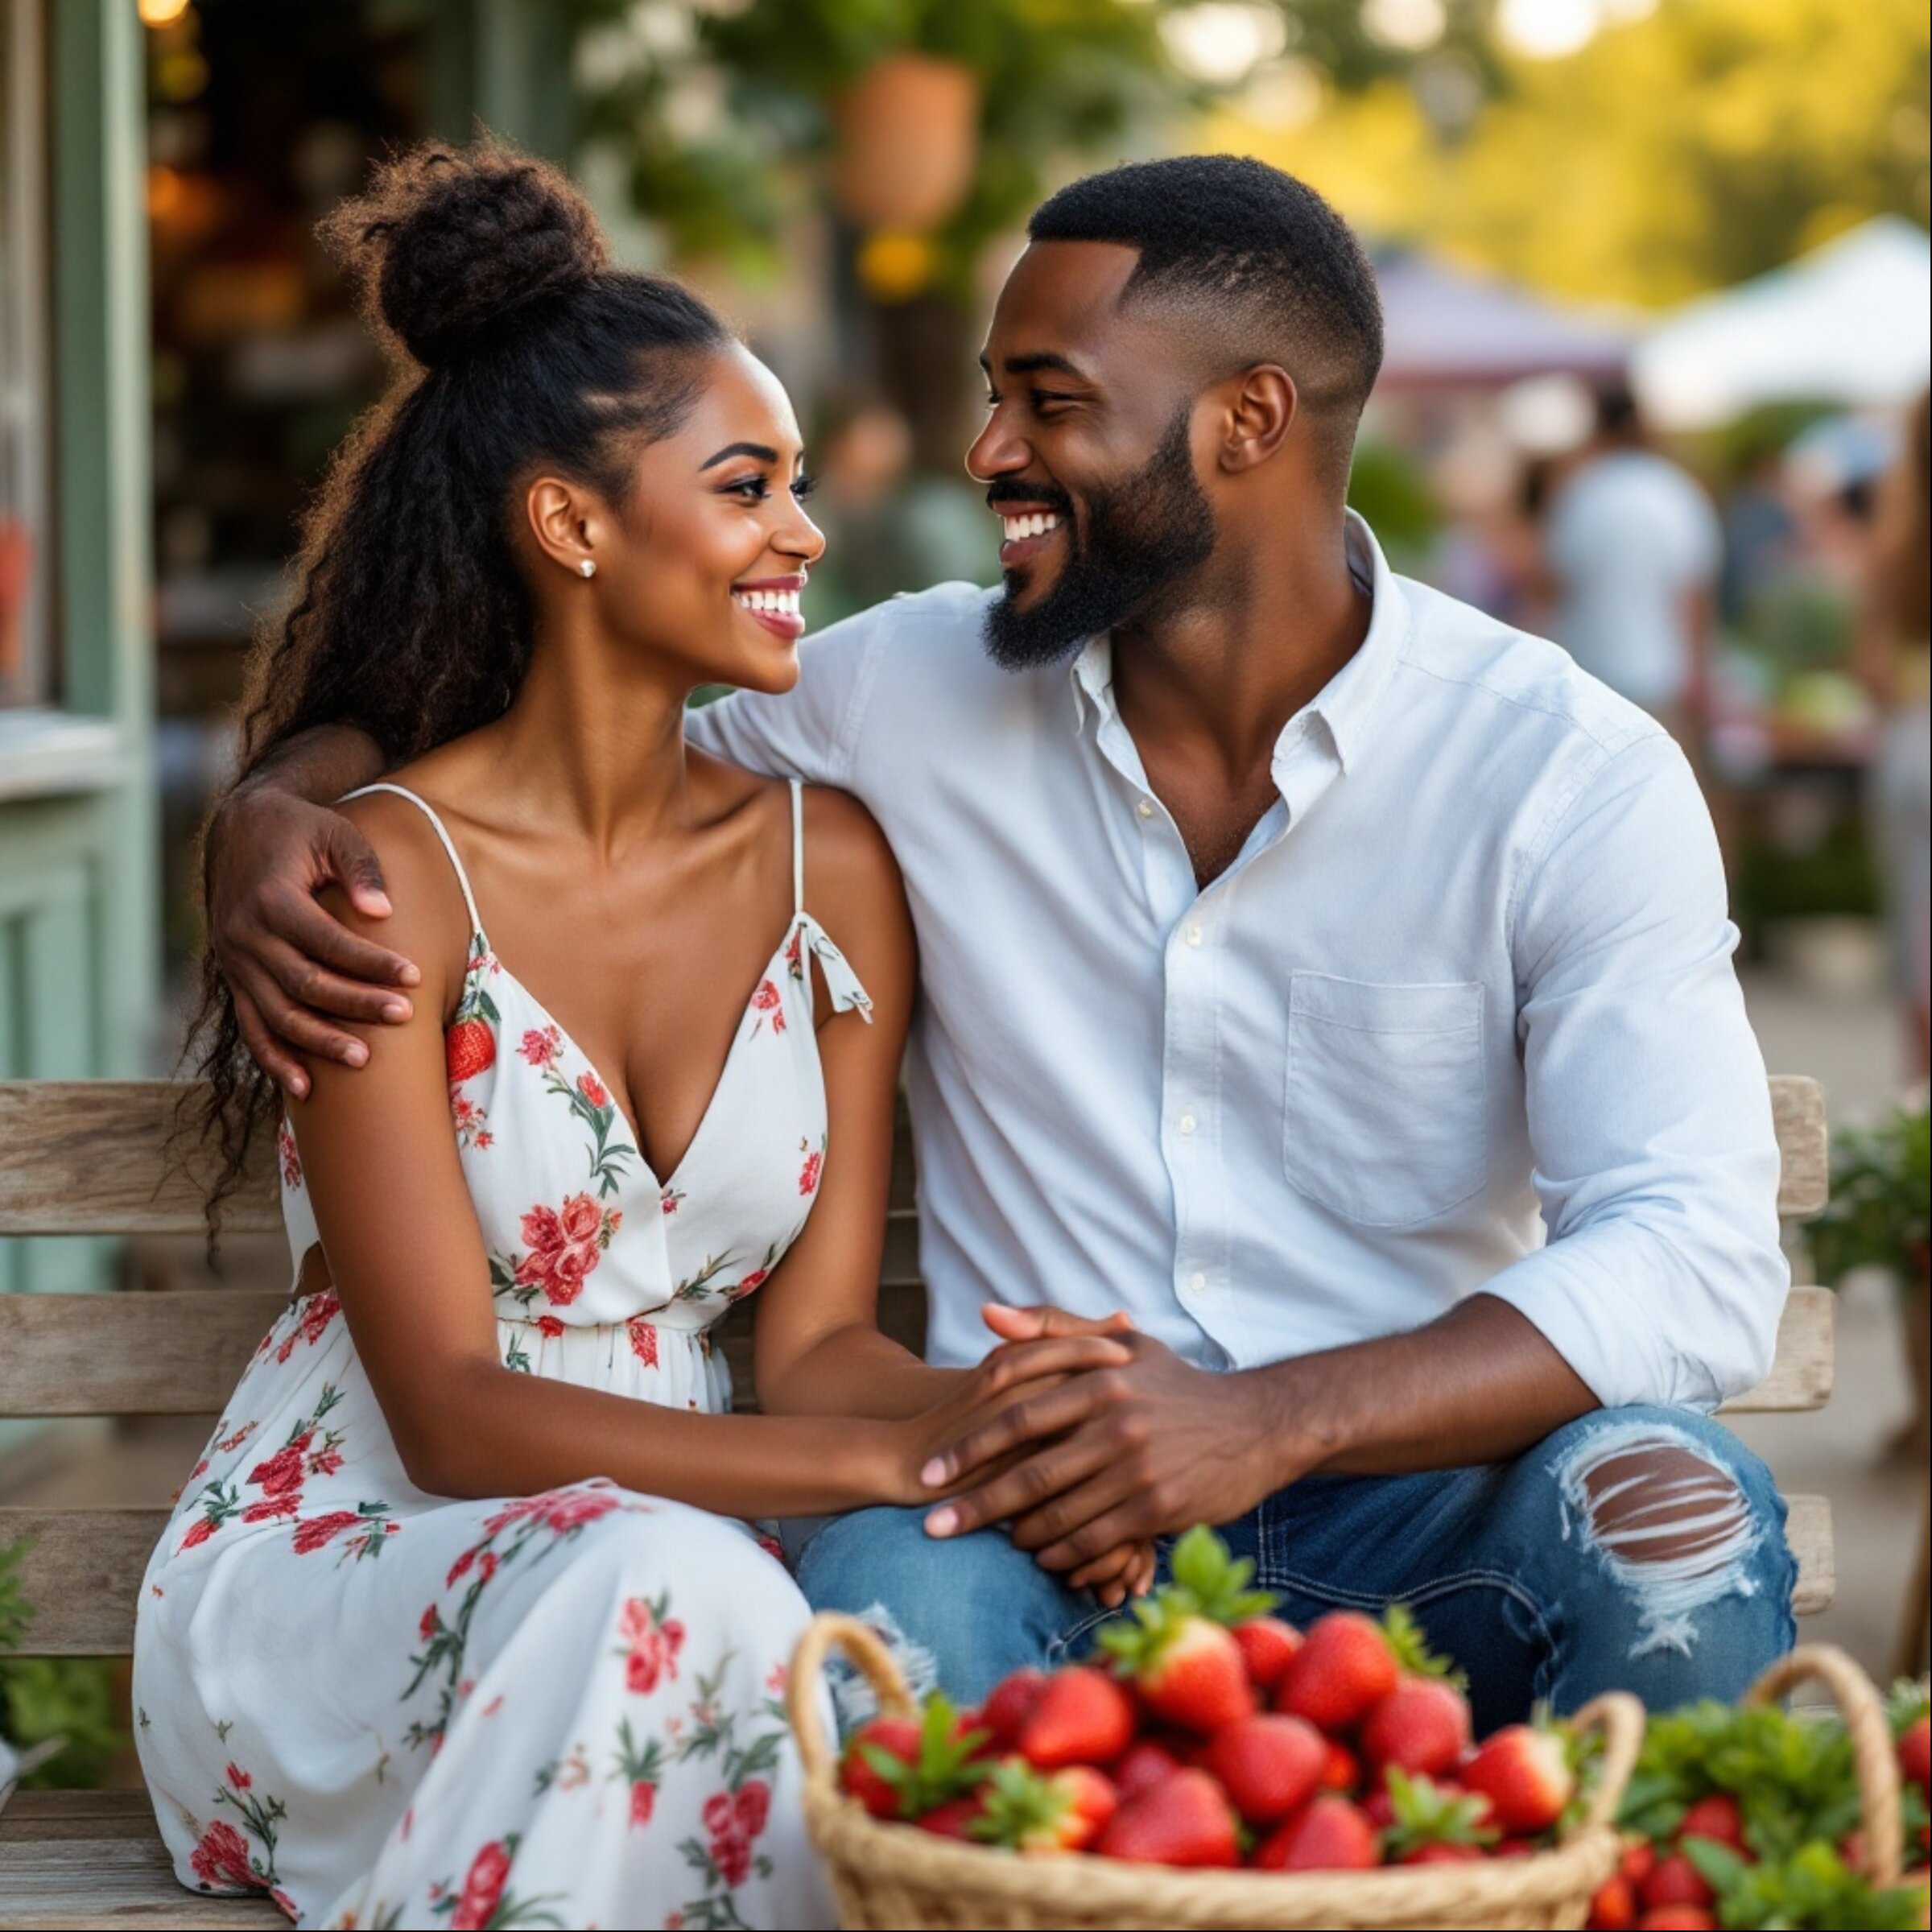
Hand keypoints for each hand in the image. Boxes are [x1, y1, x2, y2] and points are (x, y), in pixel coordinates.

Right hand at [207, 786, 420, 1094]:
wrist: (238, 828)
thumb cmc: (297, 830)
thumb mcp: (334, 832)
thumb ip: (360, 867)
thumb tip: (382, 911)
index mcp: (270, 900)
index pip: (328, 942)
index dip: (371, 963)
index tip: (415, 976)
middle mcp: (245, 935)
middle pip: (305, 983)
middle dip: (356, 1004)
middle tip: (405, 1016)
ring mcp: (235, 961)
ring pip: (276, 1014)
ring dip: (318, 1041)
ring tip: (363, 1059)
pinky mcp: (234, 976)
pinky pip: (251, 1026)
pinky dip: (274, 1059)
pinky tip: (304, 1088)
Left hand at [918, 1332, 1291, 1573]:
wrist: (1254, 1424)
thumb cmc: (1176, 1383)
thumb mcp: (1123, 1344)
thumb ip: (1052, 1328)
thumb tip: (986, 1315)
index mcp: (1101, 1381)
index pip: (1018, 1417)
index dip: (969, 1448)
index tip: (930, 1472)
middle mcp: (1117, 1425)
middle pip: (1029, 1474)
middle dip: (975, 1505)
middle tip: (933, 1526)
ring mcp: (1139, 1470)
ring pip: (1059, 1515)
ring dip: (1019, 1535)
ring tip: (993, 1542)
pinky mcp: (1159, 1508)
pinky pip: (1095, 1540)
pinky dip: (1063, 1555)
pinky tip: (1044, 1558)